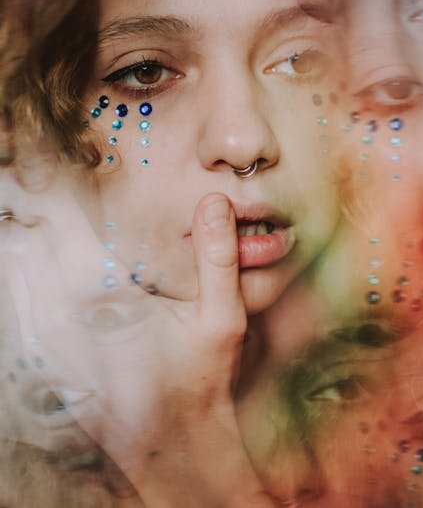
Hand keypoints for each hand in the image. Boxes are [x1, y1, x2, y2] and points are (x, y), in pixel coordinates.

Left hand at [0, 172, 273, 506]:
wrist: (178, 449)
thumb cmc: (203, 384)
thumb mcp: (223, 321)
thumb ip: (217, 259)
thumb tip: (212, 200)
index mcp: (109, 299)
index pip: (70, 233)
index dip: (51, 190)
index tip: (33, 152)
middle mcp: (73, 318)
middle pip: (38, 250)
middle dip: (29, 210)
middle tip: (20, 157)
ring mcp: (60, 340)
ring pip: (28, 280)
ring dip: (25, 246)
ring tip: (16, 208)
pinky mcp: (56, 357)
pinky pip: (31, 313)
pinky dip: (27, 281)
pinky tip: (26, 261)